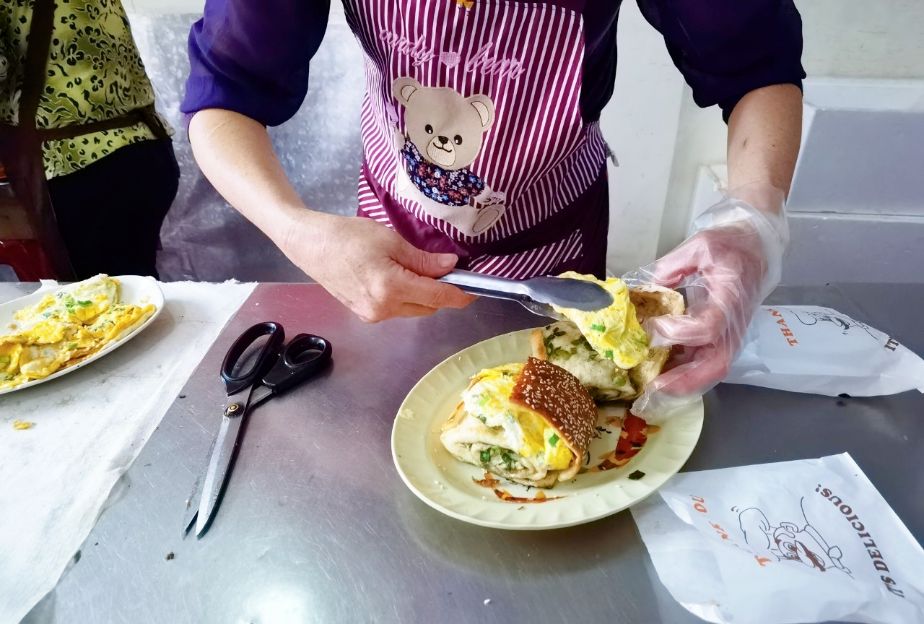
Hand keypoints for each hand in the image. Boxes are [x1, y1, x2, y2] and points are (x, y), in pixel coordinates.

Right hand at [283, 212, 474, 321]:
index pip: (438, 298)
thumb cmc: (347, 236)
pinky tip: (398, 278)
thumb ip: (423, 260)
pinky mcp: (364, 314)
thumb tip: (451, 267)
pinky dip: (406, 297)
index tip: (474, 290)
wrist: (310, 245)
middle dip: (441, 293)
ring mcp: (372, 315)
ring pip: (413, 310)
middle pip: (428, 307)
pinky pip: (397, 310)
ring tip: (417, 270)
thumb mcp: (391, 241)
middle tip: (446, 270)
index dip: (460, 295)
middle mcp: (383, 309)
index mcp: (391, 288)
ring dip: (423, 296)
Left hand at [628, 187, 787, 416]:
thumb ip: (672, 265)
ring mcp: (731, 333)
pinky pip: (706, 362)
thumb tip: (646, 288)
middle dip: (685, 380)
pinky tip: (660, 373)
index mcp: (730, 297)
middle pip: (717, 364)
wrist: (757, 247)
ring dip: (683, 382)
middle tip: (654, 386)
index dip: (681, 332)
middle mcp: (734, 322)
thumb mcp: (700, 245)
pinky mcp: (723, 337)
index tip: (655, 326)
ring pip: (712, 369)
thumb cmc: (731, 244)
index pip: (709, 327)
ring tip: (652, 387)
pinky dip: (684, 373)